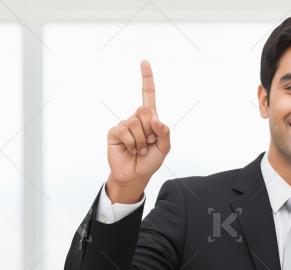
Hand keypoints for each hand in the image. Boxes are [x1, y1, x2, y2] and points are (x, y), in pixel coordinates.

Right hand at [106, 60, 170, 202]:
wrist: (135, 175)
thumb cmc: (150, 160)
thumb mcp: (164, 147)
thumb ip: (164, 132)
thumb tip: (155, 118)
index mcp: (150, 118)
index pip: (148, 95)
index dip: (146, 79)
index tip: (144, 62)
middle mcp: (136, 118)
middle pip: (146, 111)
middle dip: (151, 130)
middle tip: (149, 142)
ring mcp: (124, 124)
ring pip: (136, 124)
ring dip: (142, 141)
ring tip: (140, 149)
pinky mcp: (114, 132)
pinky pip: (125, 132)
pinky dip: (132, 144)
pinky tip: (130, 149)